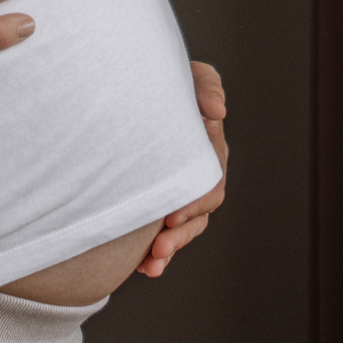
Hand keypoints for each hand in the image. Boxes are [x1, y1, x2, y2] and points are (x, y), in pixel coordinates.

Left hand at [136, 61, 228, 277]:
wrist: (125, 91)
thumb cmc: (158, 78)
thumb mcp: (184, 75)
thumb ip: (205, 86)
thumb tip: (218, 110)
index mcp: (206, 146)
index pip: (210, 178)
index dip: (195, 200)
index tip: (172, 214)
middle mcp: (197, 171)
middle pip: (200, 211)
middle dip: (182, 230)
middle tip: (160, 243)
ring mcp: (179, 190)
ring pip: (185, 227)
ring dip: (172, 246)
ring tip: (153, 261)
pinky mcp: (158, 204)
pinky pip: (165, 235)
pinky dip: (157, 255)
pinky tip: (145, 268)